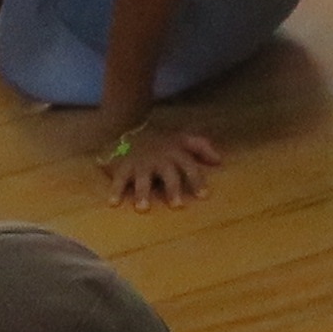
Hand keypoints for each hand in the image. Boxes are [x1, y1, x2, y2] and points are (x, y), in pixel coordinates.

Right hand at [100, 120, 221, 208]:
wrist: (128, 123)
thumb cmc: (161, 139)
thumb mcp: (182, 138)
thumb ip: (201, 147)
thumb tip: (219, 160)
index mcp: (175, 154)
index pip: (190, 167)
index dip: (197, 181)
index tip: (204, 196)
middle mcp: (159, 159)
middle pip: (168, 175)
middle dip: (173, 189)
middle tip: (177, 206)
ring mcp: (140, 163)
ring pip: (143, 179)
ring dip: (143, 193)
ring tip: (143, 208)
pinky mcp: (123, 166)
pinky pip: (119, 179)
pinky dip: (115, 190)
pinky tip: (113, 203)